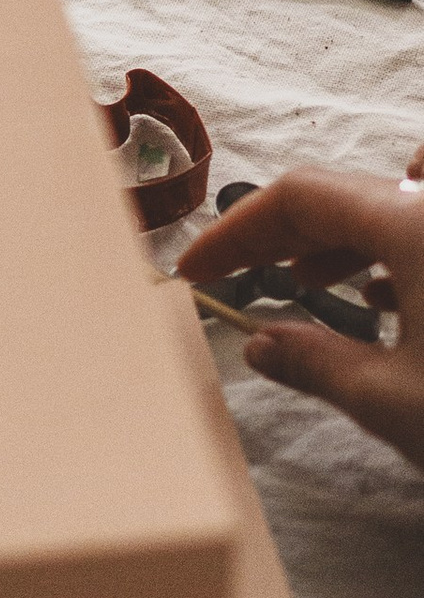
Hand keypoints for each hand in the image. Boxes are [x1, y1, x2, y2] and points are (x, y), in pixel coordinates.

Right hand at [174, 164, 423, 465]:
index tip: (195, 269)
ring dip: (342, 237)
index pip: (301, 198)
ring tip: (306, 280)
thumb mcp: (396, 402)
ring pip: (396, 203)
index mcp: (415, 223)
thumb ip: (318, 363)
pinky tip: (384, 297)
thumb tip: (260, 345)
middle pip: (347, 195)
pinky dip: (396, 246)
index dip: (237, 230)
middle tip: (231, 273)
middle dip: (280, 233)